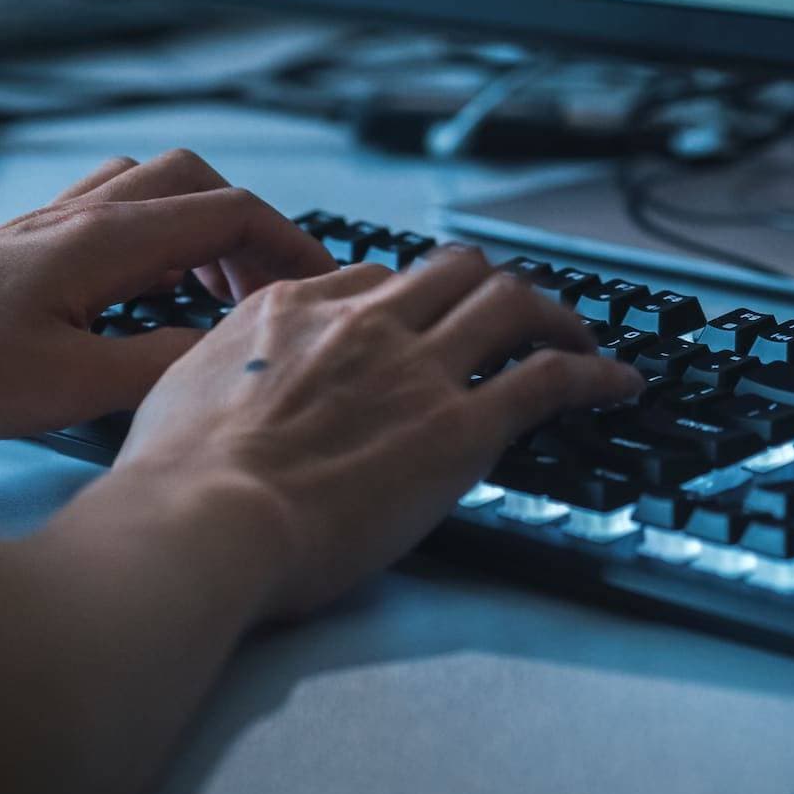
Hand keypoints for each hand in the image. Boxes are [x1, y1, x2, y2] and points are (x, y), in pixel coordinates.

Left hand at [0, 151, 335, 440]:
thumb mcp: (66, 387)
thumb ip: (158, 365)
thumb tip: (228, 354)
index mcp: (103, 238)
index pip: (231, 211)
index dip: (291, 245)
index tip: (323, 287)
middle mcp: (78, 214)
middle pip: (196, 181)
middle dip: (249, 228)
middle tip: (266, 293)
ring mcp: (44, 224)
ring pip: (149, 189)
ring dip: (196, 226)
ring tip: (210, 293)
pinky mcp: (16, 247)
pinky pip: (106, 212)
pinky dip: (147, 238)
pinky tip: (134, 296)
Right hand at [115, 247, 642, 619]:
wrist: (200, 522)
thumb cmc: (173, 485)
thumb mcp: (177, 395)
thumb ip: (224, 375)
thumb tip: (233, 390)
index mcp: (289, 311)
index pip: (372, 279)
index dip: (409, 297)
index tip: (425, 320)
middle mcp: (362, 324)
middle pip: (452, 272)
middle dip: (490, 284)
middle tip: (516, 312)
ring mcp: (416, 370)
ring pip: (509, 303)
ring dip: (554, 314)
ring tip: (579, 337)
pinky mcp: (460, 427)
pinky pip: (550, 378)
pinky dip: (596, 372)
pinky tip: (620, 384)